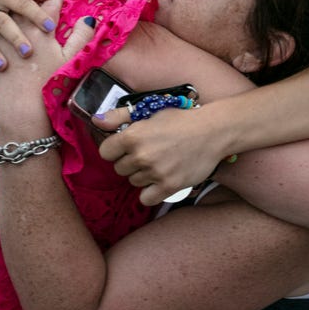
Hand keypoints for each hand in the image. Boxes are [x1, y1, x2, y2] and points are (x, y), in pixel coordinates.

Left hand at [0, 0, 93, 108]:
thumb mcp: (71, 60)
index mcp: (40, 28)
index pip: (50, 5)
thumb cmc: (49, 84)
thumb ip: (81, 37)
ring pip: (1, 15)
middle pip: (23, 5)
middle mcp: (18, 27)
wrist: (19, 105)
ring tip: (11, 9)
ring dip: (7, 11)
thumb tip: (89, 19)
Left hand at [96, 105, 228, 205]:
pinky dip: (150, 192)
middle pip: (119, 169)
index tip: (126, 147)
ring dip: (142, 175)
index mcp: (133, 136)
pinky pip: (146, 198)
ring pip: (134, 182)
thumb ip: (119, 116)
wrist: (213, 131)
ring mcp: (155, 172)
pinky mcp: (169, 186)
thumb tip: (96, 120)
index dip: (115, 150)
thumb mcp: (149, 111)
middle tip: (148, 153)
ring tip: (159, 162)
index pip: (105, 153)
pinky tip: (159, 181)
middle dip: (130, 162)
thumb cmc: (180, 119)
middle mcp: (141, 156)